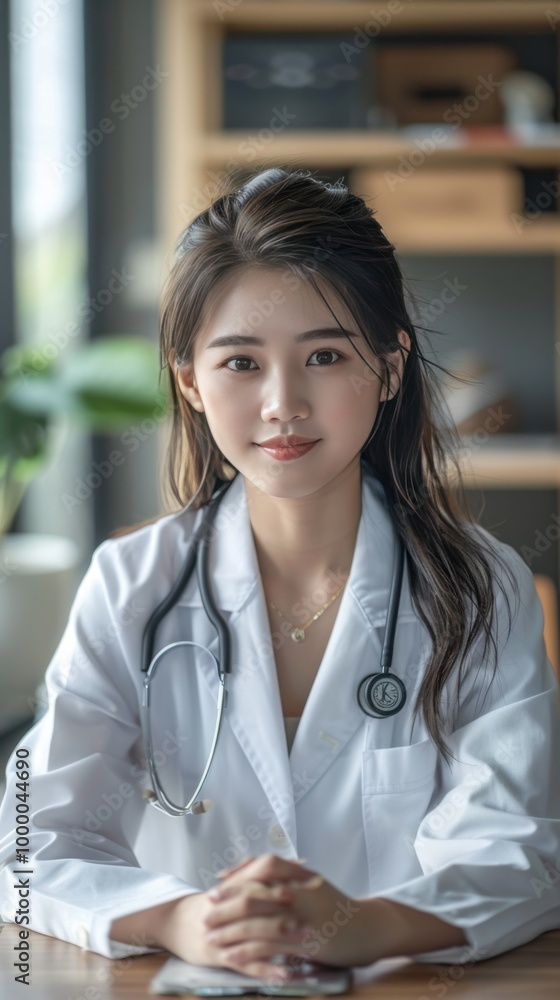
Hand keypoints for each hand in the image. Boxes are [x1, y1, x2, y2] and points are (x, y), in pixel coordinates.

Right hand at [156, 875, 309, 983]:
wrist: (174, 921)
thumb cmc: (211, 903)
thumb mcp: (235, 883)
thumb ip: (264, 872)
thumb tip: (300, 861)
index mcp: (234, 886)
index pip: (261, 875)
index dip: (285, 876)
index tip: (312, 881)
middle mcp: (228, 906)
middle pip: (260, 902)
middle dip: (287, 906)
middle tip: (314, 910)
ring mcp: (224, 931)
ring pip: (255, 932)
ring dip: (282, 937)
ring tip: (307, 942)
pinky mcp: (220, 955)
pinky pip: (246, 963)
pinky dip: (267, 968)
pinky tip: (286, 973)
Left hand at [205, 853, 372, 976]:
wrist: (367, 928)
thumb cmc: (335, 906)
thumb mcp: (311, 883)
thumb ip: (284, 876)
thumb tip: (251, 873)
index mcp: (299, 876)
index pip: (260, 870)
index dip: (235, 880)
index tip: (215, 890)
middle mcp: (299, 893)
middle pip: (253, 897)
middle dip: (225, 908)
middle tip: (205, 916)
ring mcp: (302, 919)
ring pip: (257, 923)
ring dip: (230, 932)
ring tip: (211, 939)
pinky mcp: (304, 943)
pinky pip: (269, 947)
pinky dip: (247, 951)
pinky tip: (231, 955)